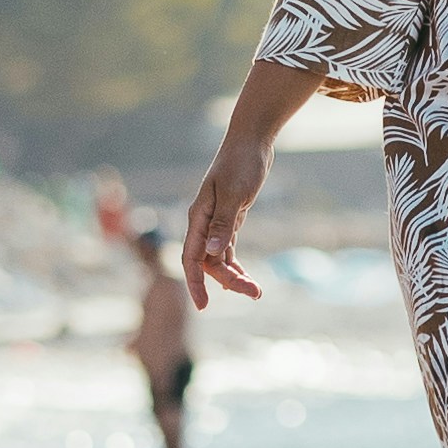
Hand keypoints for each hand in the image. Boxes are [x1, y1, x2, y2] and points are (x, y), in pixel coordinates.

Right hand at [182, 131, 275, 310]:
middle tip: (255, 293)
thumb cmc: (241, 163)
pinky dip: (235, 264)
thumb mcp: (235, 194)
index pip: (191, 258)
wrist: (252, 141)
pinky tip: (244, 278)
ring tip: (256, 291)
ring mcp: (216, 221)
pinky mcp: (230, 218)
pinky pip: (227, 249)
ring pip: (219, 258)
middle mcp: (203, 222)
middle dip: (228, 281)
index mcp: (199, 217)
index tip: (203, 306)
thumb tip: (213, 253)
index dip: (195, 283)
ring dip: (235, 275)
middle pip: (208, 262)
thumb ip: (224, 224)